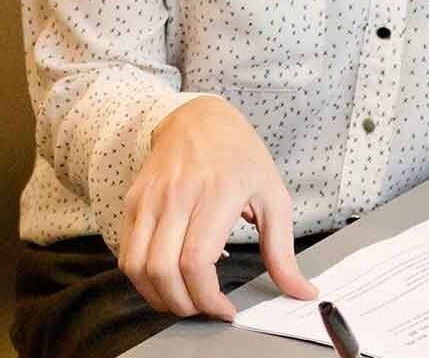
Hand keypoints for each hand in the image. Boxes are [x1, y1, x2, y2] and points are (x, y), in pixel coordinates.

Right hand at [119, 97, 318, 320]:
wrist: (199, 118)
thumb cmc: (240, 157)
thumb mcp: (273, 197)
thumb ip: (283, 252)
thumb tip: (301, 291)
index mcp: (217, 194)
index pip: (196, 261)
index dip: (207, 298)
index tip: (225, 309)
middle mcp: (177, 196)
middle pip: (162, 270)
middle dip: (182, 305)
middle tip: (203, 309)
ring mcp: (149, 199)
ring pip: (137, 266)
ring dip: (157, 296)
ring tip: (183, 300)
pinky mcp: (133, 202)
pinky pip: (127, 253)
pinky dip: (142, 278)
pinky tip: (166, 279)